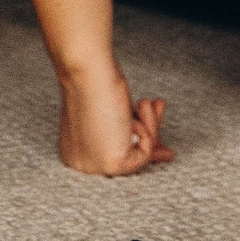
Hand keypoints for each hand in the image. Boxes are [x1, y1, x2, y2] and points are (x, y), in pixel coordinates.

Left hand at [57, 59, 172, 175]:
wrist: (87, 73)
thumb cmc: (96, 86)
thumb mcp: (116, 117)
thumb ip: (132, 135)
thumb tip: (162, 151)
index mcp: (73, 153)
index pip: (112, 160)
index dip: (138, 149)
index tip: (161, 146)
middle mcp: (79, 164)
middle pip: (127, 161)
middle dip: (151, 143)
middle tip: (166, 130)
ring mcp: (93, 167)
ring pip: (139, 157)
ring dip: (149, 126)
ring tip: (145, 103)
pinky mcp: (110, 165)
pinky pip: (144, 154)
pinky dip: (145, 131)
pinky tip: (131, 114)